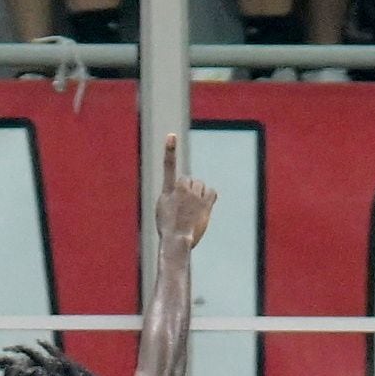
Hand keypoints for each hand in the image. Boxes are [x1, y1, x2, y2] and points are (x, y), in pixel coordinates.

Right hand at [153, 132, 215, 250]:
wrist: (177, 240)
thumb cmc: (168, 228)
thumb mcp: (162, 209)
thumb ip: (171, 195)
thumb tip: (182, 188)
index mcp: (167, 191)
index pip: (169, 166)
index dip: (170, 150)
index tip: (171, 135)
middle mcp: (182, 189)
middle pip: (190, 179)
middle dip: (190, 189)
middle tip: (186, 206)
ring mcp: (195, 196)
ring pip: (201, 186)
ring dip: (199, 194)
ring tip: (193, 210)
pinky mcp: (206, 204)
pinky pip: (212, 192)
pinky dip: (210, 198)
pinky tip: (204, 208)